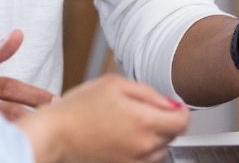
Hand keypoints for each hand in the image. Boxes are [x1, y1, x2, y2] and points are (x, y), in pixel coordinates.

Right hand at [17, 74, 188, 162]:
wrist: (55, 135)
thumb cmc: (79, 108)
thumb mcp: (115, 84)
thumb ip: (149, 92)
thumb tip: (171, 104)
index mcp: (144, 121)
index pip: (183, 122)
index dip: (180, 110)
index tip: (172, 105)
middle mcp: (144, 146)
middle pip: (173, 135)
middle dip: (164, 120)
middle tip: (141, 109)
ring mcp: (135, 161)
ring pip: (160, 150)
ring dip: (154, 136)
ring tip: (129, 123)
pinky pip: (146, 160)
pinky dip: (142, 149)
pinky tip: (124, 137)